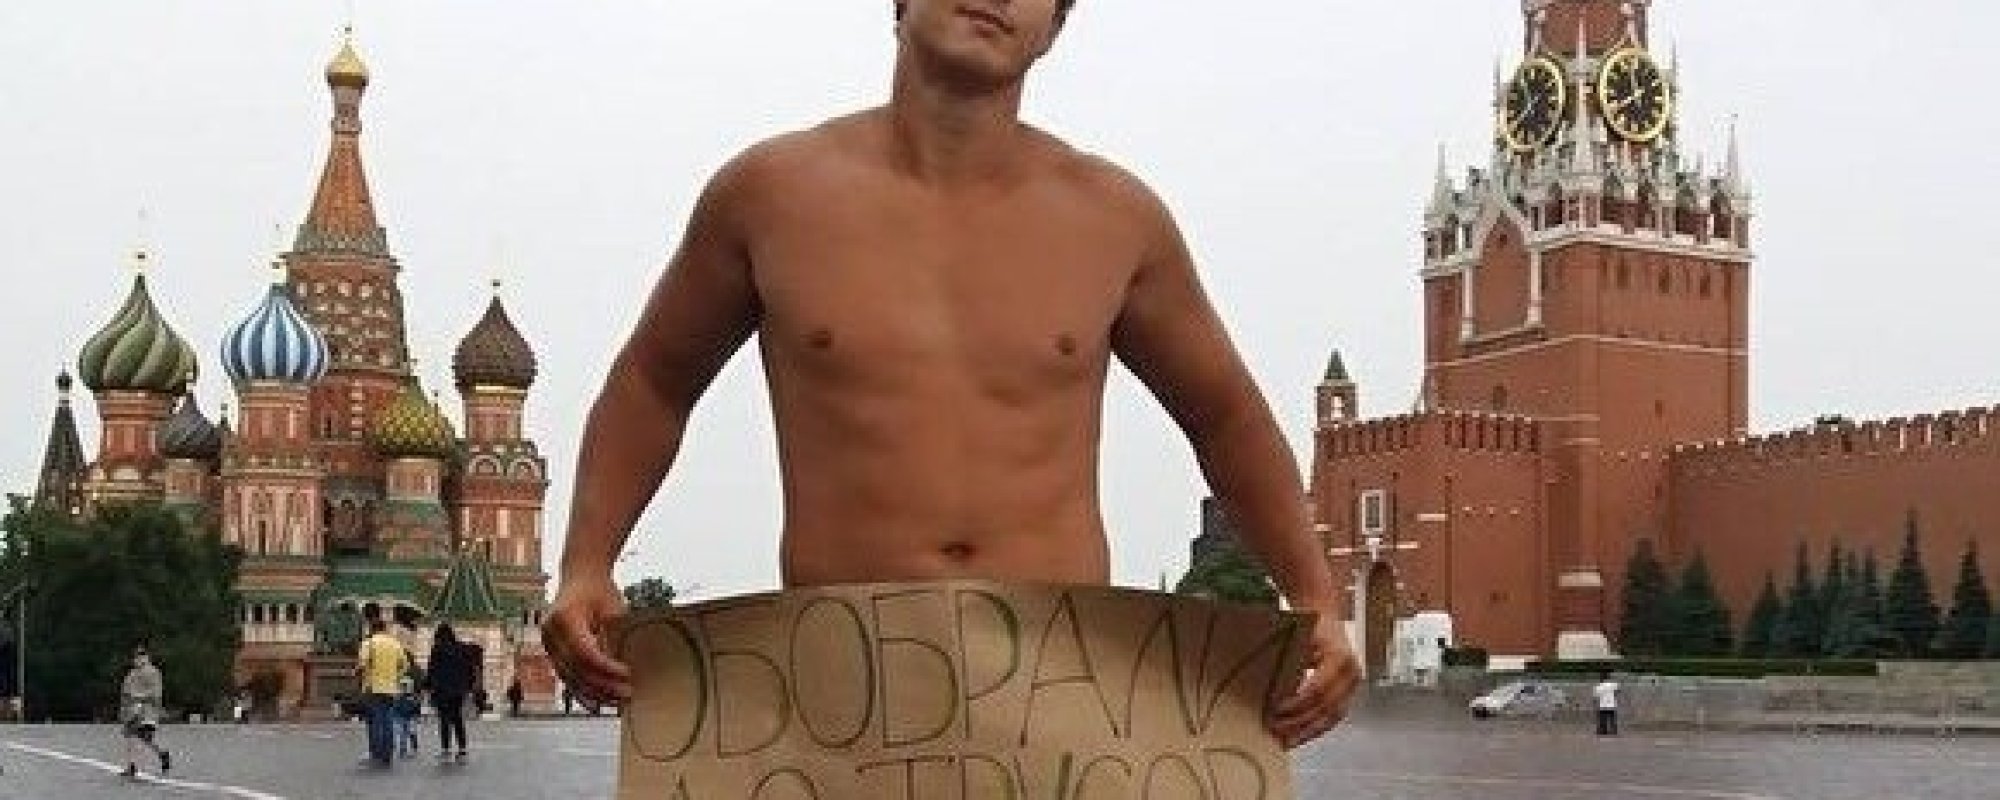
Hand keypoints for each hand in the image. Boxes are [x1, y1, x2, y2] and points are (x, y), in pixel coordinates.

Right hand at [542, 575, 631, 710]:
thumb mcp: (612, 607)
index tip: (627, 674)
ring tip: (617, 703)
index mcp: (564, 618)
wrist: (580, 576)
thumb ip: (615, 635)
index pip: (584, 652)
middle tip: (627, 694)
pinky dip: (582, 692)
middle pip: (576, 669)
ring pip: (569, 678)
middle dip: (602, 686)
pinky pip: (566, 677)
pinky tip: (598, 704)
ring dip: (594, 694)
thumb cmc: (600, 589)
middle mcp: (551, 633)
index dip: (606, 668)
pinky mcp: (552, 652)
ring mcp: (548, 644)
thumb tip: (626, 668)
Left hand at [1269, 611, 1359, 748]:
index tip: (1276, 710)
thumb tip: (1272, 687)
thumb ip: (1291, 660)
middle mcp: (1351, 673)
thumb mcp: (1300, 637)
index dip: (1297, 703)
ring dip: (1307, 731)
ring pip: (1332, 717)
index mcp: (1339, 656)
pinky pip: (1333, 718)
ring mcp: (1353, 686)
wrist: (1327, 619)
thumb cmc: (1310, 626)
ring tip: (1285, 740)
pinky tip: (1298, 736)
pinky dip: (1315, 729)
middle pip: (1325, 706)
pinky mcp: (1349, 695)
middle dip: (1299, 720)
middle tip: (1275, 728)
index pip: (1318, 687)